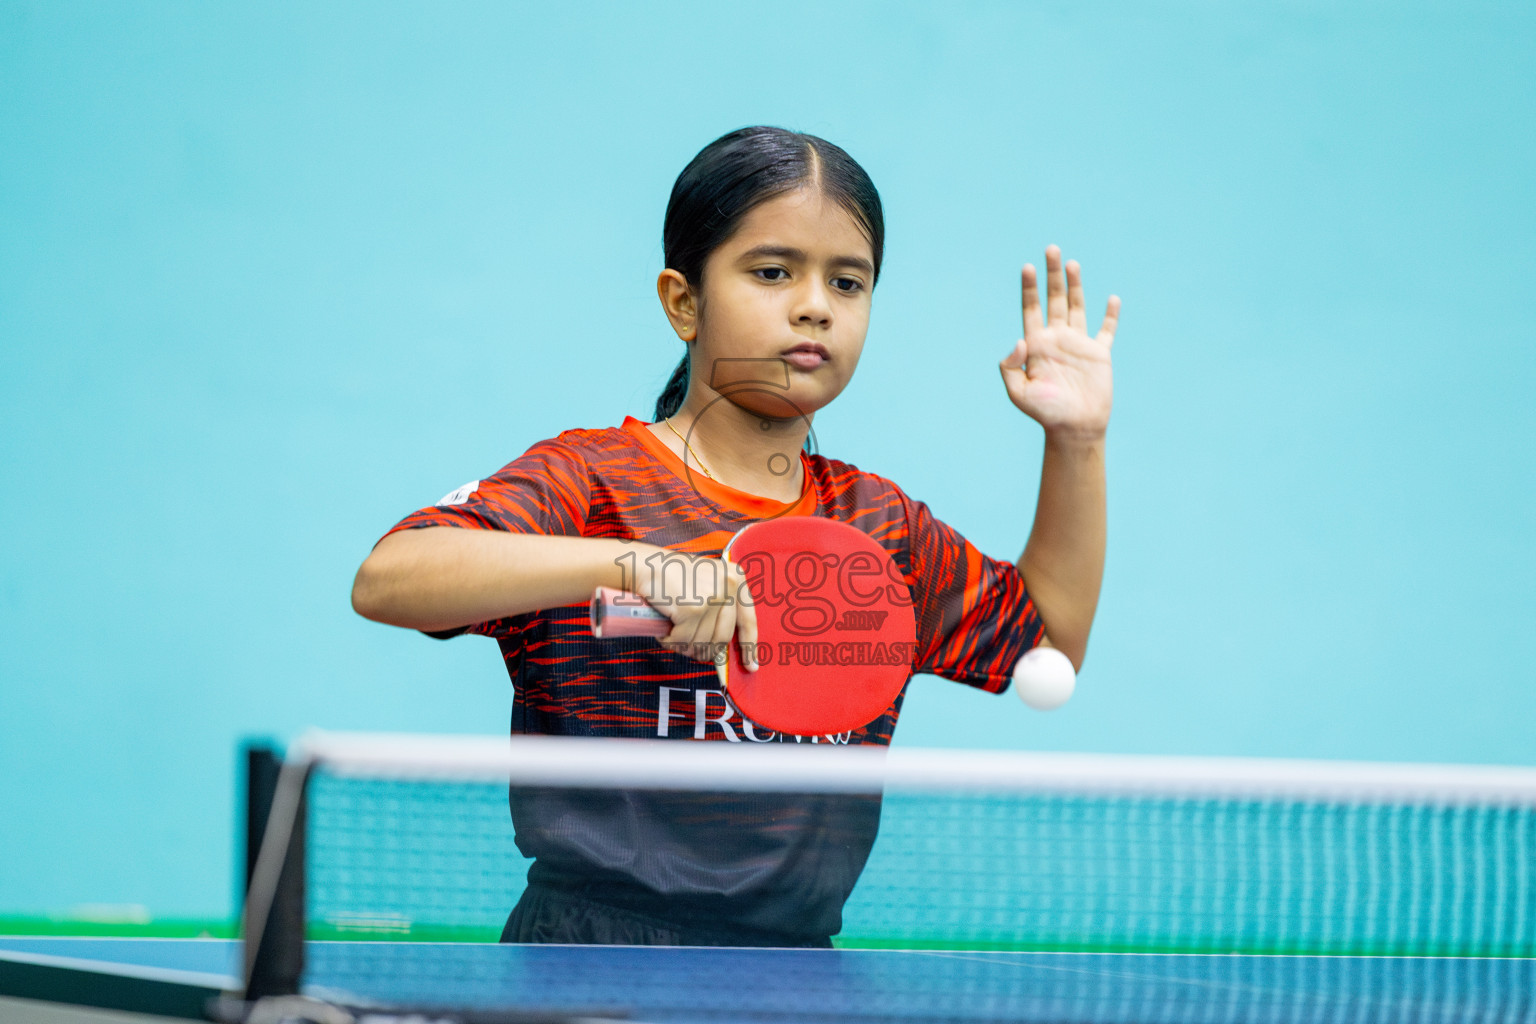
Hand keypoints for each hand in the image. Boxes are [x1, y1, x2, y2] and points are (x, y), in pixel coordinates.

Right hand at [641, 552, 759, 673]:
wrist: (645, 565)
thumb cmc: (672, 577)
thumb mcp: (706, 582)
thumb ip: (720, 606)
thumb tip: (722, 650)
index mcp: (736, 578)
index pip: (747, 620)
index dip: (748, 647)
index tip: (751, 666)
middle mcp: (728, 586)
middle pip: (722, 638)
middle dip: (705, 650)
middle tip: (689, 649)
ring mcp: (712, 598)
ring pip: (702, 642)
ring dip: (684, 646)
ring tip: (671, 633)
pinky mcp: (694, 609)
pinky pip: (684, 640)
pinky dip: (671, 642)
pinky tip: (664, 631)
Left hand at [999, 245, 1119, 440]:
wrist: (1073, 428)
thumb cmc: (1044, 413)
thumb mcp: (1018, 393)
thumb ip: (1011, 367)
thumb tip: (1020, 340)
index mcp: (1036, 345)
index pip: (1031, 309)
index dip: (1029, 288)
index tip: (1027, 267)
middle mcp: (1057, 339)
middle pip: (1053, 300)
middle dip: (1052, 275)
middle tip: (1051, 249)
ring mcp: (1078, 345)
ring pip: (1076, 307)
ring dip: (1075, 285)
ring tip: (1072, 263)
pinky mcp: (1099, 355)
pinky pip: (1106, 331)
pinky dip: (1110, 315)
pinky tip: (1112, 298)